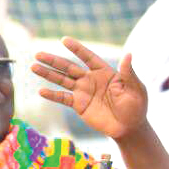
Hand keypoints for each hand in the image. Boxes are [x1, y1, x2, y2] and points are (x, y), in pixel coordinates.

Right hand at [32, 37, 148, 140]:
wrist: (129, 128)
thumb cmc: (136, 107)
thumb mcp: (135, 89)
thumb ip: (129, 73)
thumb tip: (129, 53)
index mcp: (105, 72)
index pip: (88, 57)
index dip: (77, 49)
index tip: (64, 40)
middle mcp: (91, 79)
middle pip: (69, 67)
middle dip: (54, 60)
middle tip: (38, 54)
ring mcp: (83, 92)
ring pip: (62, 80)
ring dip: (48, 74)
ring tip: (33, 66)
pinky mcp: (79, 105)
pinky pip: (63, 98)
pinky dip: (52, 95)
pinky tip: (41, 91)